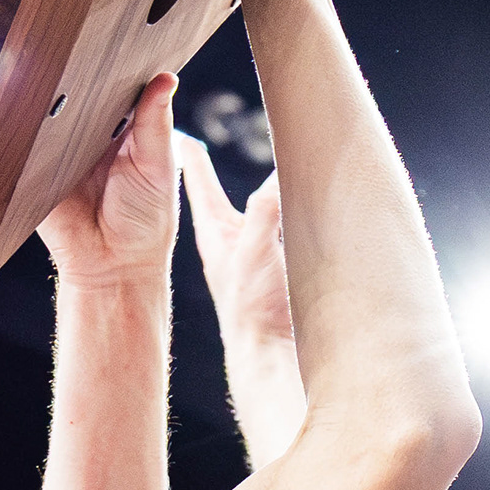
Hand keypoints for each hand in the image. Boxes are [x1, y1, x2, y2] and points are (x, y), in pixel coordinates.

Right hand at [38, 72, 179, 294]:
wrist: (110, 267)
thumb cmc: (146, 222)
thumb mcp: (159, 166)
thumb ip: (155, 124)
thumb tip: (166, 78)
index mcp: (124, 130)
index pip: (117, 88)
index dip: (116, 67)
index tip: (112, 41)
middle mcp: (89, 136)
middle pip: (79, 97)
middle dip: (76, 78)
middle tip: (76, 51)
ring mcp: (59, 150)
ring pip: (48, 115)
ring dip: (47, 103)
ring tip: (49, 80)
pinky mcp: (32, 170)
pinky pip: (25, 145)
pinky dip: (24, 133)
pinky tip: (28, 118)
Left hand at [177, 141, 293, 360]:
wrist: (271, 351)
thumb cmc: (252, 305)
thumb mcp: (254, 249)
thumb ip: (265, 208)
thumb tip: (279, 173)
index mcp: (215, 232)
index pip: (201, 184)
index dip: (194, 160)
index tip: (184, 138)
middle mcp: (232, 238)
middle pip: (229, 194)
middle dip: (223, 170)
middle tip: (214, 147)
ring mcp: (255, 253)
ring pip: (261, 211)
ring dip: (268, 191)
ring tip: (275, 169)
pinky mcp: (279, 265)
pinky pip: (285, 229)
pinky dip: (293, 215)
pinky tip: (305, 210)